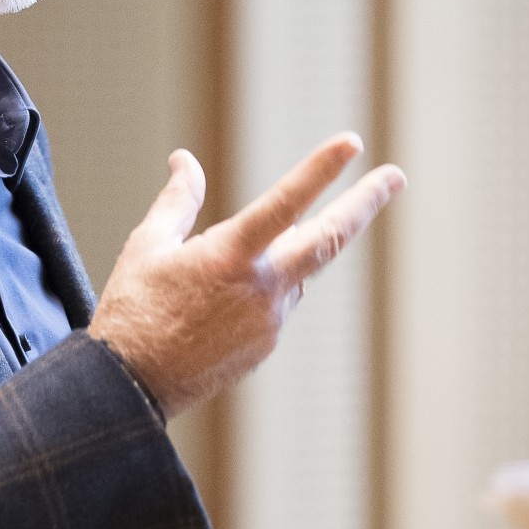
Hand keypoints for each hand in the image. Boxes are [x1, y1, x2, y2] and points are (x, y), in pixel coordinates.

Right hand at [88, 132, 406, 418]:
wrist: (132, 386)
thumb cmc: (132, 311)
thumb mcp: (147, 246)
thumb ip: (177, 200)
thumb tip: (184, 161)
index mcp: (230, 256)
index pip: (285, 203)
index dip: (320, 170)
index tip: (350, 143)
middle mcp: (261, 288)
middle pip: (327, 240)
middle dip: (365, 203)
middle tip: (396, 175)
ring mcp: (269, 321)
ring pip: (294, 273)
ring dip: (282, 253)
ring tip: (218, 269)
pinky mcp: (265, 346)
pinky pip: (276, 304)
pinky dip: (263, 288)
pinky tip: (216, 302)